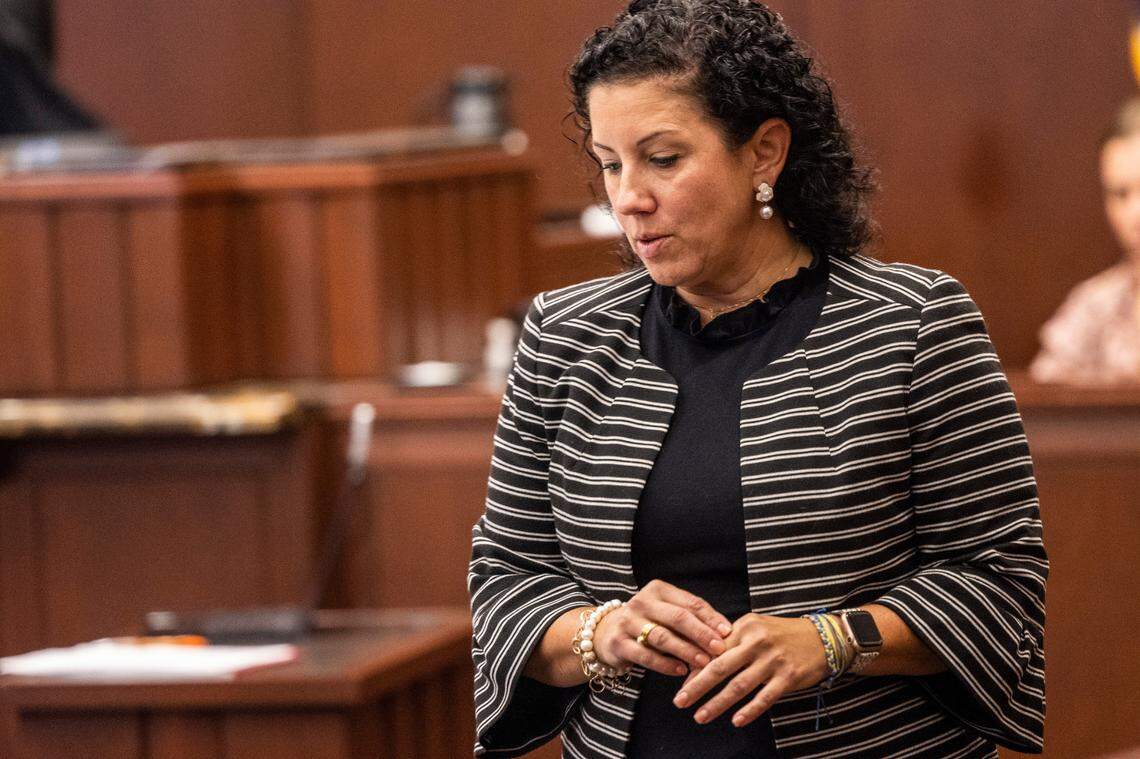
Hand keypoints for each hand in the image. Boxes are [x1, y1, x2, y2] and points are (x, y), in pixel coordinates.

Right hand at [591, 579, 732, 676]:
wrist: (607, 632)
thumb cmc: (649, 622)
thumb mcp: (668, 613)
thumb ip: (693, 619)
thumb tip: (725, 632)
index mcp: (658, 589)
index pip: (690, 602)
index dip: (710, 618)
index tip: (727, 632)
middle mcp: (641, 602)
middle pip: (677, 617)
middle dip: (701, 633)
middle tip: (719, 648)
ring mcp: (628, 621)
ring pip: (662, 636)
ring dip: (685, 650)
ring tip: (703, 662)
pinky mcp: (618, 643)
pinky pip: (645, 655)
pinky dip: (665, 664)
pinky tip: (680, 671)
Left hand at [672, 613, 828, 726]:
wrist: (823, 638)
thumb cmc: (781, 635)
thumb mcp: (755, 628)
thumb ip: (731, 642)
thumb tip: (701, 662)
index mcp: (744, 628)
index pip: (713, 649)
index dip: (695, 668)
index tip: (681, 684)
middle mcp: (757, 642)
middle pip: (721, 667)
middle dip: (698, 686)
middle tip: (680, 701)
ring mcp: (773, 660)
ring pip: (739, 686)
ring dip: (718, 703)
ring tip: (701, 716)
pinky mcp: (788, 677)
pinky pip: (765, 697)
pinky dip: (750, 710)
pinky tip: (736, 721)